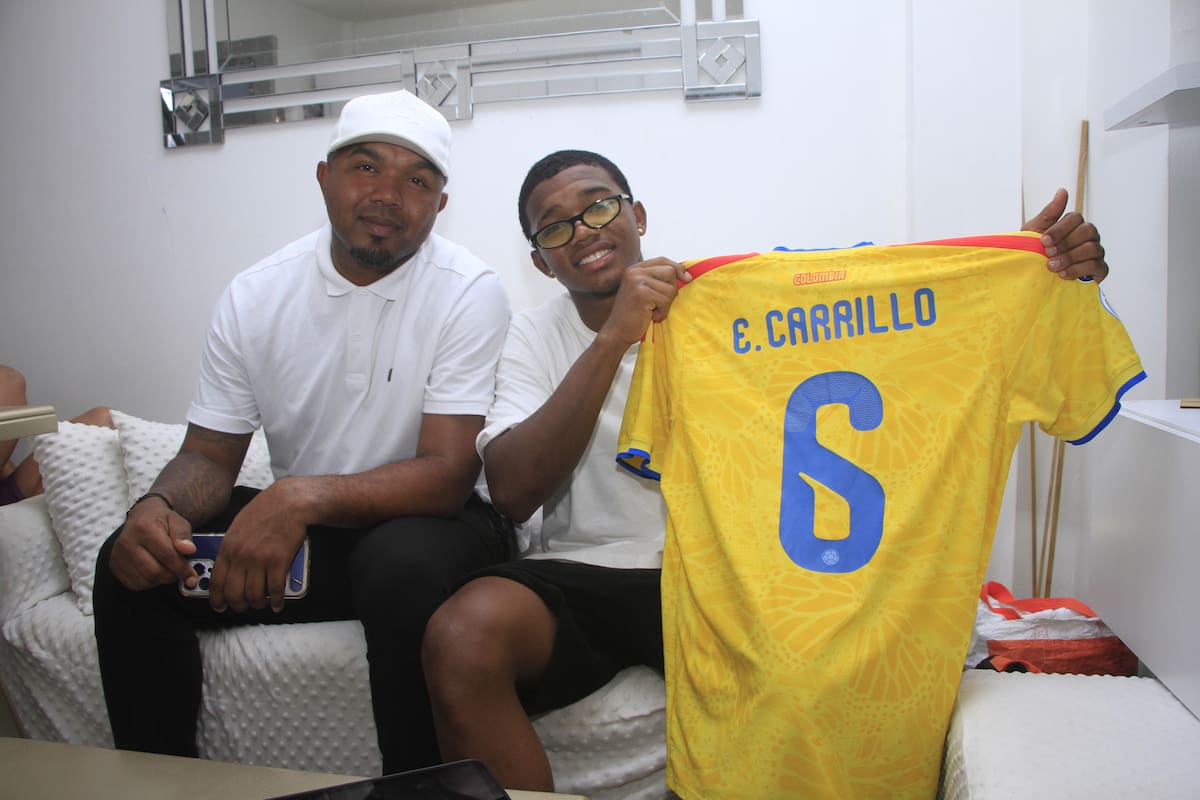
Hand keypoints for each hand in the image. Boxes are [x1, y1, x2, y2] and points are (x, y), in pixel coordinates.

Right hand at [109, 495, 196, 590]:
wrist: (140, 517)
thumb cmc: (161, 520)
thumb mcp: (177, 521)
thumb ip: (183, 535)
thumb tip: (189, 550)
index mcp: (144, 528)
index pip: (166, 555)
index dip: (182, 568)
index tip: (192, 576)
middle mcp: (127, 542)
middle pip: (155, 571)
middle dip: (173, 575)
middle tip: (181, 571)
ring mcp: (118, 555)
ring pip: (146, 580)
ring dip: (162, 579)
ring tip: (168, 568)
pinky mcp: (115, 566)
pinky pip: (136, 584)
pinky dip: (150, 582)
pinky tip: (155, 570)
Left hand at [208, 478, 310, 612]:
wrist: (289, 502)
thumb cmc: (266, 510)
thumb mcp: (238, 526)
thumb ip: (231, 548)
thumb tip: (229, 566)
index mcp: (228, 547)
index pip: (217, 581)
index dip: (217, 599)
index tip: (220, 606)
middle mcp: (241, 556)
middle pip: (234, 593)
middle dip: (238, 605)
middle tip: (243, 607)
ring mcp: (260, 560)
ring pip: (254, 595)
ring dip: (258, 604)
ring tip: (262, 603)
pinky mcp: (279, 562)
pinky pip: (276, 590)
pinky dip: (277, 601)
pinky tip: (278, 603)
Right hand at [600, 257, 691, 346]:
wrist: (617, 332)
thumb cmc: (633, 315)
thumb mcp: (645, 292)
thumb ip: (659, 280)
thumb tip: (686, 275)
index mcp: (635, 269)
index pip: (662, 260)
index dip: (678, 268)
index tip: (687, 278)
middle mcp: (634, 272)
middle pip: (670, 271)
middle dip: (671, 290)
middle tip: (659, 303)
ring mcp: (637, 282)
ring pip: (670, 288)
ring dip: (666, 305)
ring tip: (652, 311)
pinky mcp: (642, 294)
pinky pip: (666, 300)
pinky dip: (662, 312)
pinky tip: (650, 316)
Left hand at [1022, 188, 1108, 281]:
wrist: (1034, 276)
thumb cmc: (1035, 251)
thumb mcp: (1036, 230)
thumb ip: (1050, 212)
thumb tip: (1062, 191)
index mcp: (1074, 225)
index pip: (1076, 218)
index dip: (1059, 229)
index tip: (1043, 241)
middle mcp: (1089, 236)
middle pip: (1088, 231)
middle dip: (1066, 243)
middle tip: (1048, 254)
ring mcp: (1096, 252)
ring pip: (1092, 248)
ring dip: (1070, 258)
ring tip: (1052, 266)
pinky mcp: (1099, 270)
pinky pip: (1097, 266)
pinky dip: (1078, 270)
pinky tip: (1063, 274)